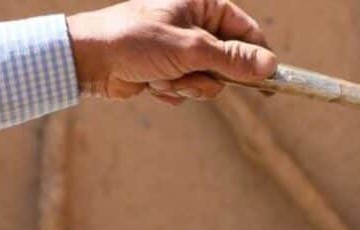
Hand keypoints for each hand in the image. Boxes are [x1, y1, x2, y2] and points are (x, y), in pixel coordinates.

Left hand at [67, 0, 275, 104]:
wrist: (88, 60)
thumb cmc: (134, 42)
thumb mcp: (190, 49)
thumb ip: (233, 59)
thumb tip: (271, 65)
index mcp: (200, 5)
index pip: (245, 30)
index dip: (258, 55)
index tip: (269, 82)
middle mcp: (193, 25)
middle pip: (229, 61)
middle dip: (208, 75)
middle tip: (191, 75)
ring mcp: (181, 50)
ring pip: (209, 81)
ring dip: (188, 86)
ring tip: (162, 77)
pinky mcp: (169, 71)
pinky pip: (189, 90)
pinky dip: (173, 92)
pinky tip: (151, 84)